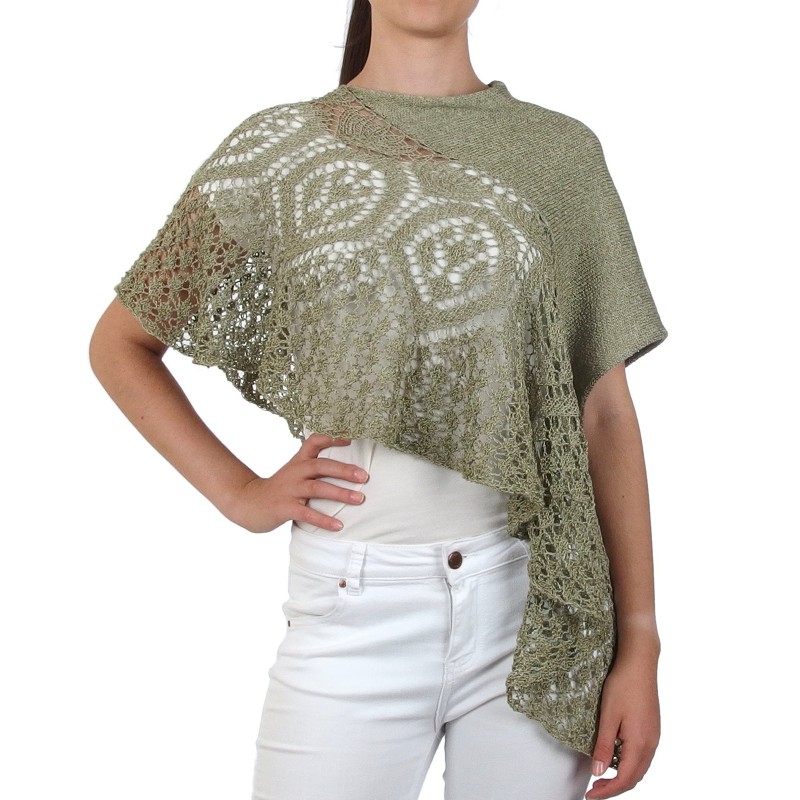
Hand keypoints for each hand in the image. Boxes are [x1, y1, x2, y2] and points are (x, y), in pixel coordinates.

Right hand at [224, 433, 367, 532]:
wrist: (247, 502)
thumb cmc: (279, 488)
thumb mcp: (294, 471)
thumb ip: (313, 466)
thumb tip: (346, 466)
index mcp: (298, 461)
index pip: (314, 442)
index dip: (332, 438)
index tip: (351, 439)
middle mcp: (295, 472)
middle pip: (321, 465)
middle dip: (344, 470)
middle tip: (365, 476)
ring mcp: (290, 490)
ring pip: (317, 488)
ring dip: (340, 493)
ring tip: (360, 499)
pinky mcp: (285, 508)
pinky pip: (307, 514)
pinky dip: (324, 520)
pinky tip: (338, 526)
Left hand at [585, 655, 660, 798]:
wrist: (640, 664)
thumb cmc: (623, 686)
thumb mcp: (608, 716)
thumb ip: (604, 746)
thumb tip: (598, 772)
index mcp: (640, 743)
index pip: (625, 778)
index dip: (608, 791)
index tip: (590, 796)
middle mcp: (651, 744)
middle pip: (634, 777)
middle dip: (615, 787)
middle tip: (594, 789)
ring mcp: (654, 737)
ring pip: (640, 767)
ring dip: (622, 777)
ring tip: (602, 777)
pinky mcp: (652, 729)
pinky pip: (642, 756)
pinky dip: (629, 764)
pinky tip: (616, 758)